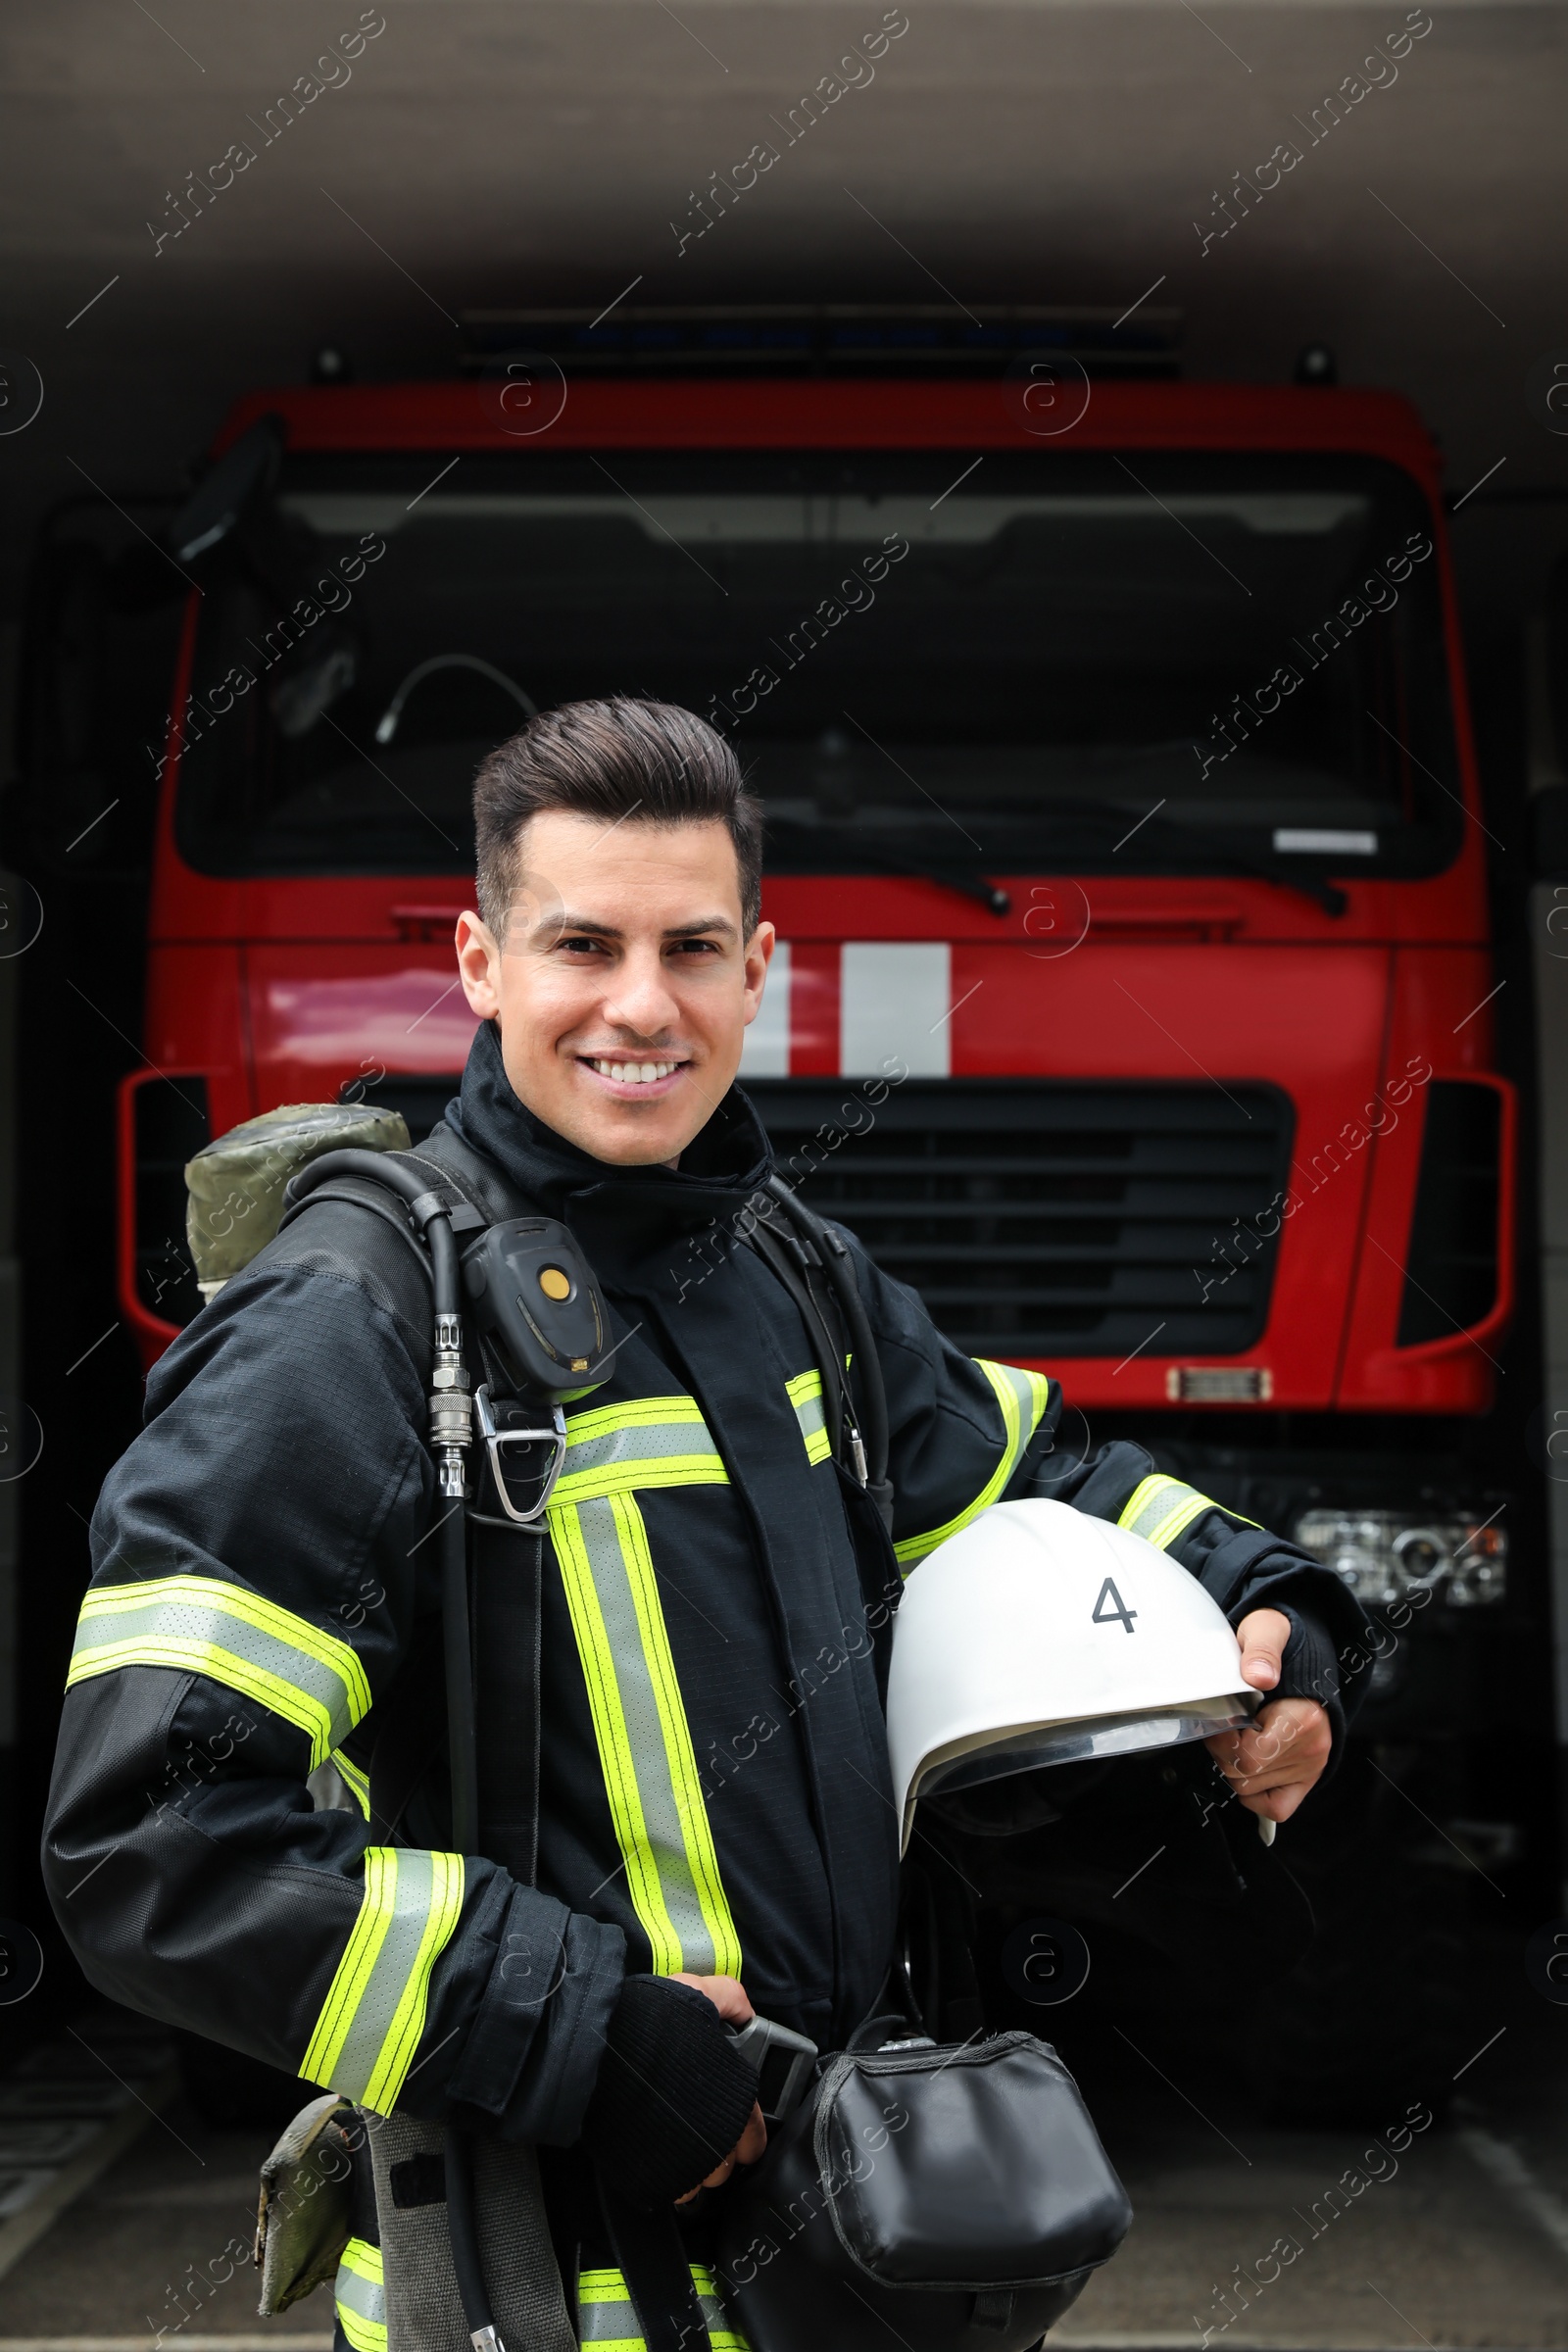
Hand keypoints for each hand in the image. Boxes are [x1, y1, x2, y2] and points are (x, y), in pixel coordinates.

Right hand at [671, 1973, 766, 2200]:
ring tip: (679, 2145)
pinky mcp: (652, 2176)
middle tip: (704, 2132)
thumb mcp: (697, 1992)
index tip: (736, 2126)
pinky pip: (669, 2190)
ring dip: (694, 2169)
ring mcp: (684, 2163)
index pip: (754, 2134)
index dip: (747, 2131)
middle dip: (720, 2152)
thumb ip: (728, 1998)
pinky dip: (667, 2178)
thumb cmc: (653, 2025)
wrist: (601, 2055)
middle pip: (728, 2166)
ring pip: (700, 2183)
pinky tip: (657, 2153)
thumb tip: (744, 2011)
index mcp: (735, 2099)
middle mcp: (715, 2139)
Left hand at [1203, 1607, 1330, 1823]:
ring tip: (1237, 1738)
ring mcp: (1311, 1767)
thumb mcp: (1267, 1631)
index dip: (1222, 1741)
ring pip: (1252, 1791)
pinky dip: (1255, 1794)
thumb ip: (1262, 1650)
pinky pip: (1276, 1806)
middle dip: (1223, 1753)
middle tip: (1224, 1728)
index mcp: (1303, 1718)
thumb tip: (1259, 1676)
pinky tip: (1246, 1767)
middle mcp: (1312, 1749)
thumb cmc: (1282, 1646)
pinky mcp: (1307, 1777)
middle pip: (1246, 1776)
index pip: (1249, 1756)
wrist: (1303, 1654)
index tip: (1218, 1720)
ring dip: (1234, 1768)